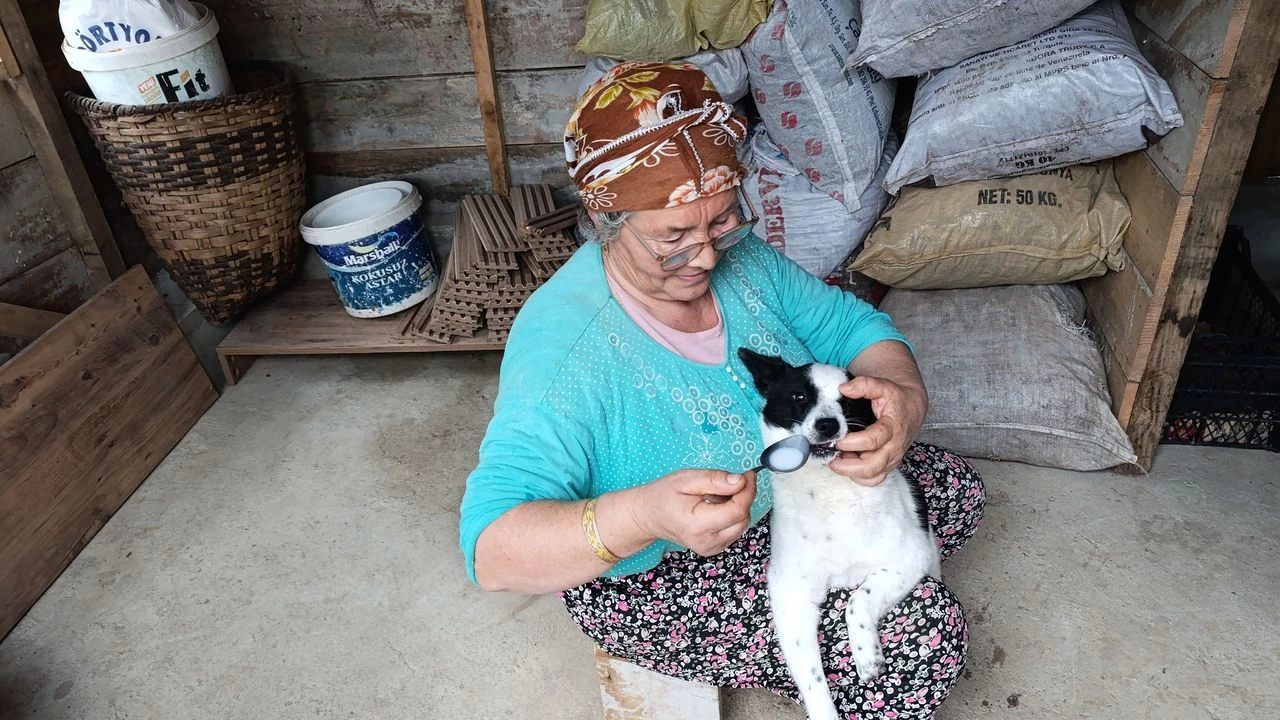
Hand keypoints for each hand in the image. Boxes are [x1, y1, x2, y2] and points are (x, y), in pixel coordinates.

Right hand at [631, 469, 755, 555]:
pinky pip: (734, 530)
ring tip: (717, 495)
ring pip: (741, 525)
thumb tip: (740, 481)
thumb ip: (714, 480)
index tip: (748, 474)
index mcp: (698, 525)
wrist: (648, 516)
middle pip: (743, 518)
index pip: (737, 511)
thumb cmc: (663, 495)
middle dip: (743, 497)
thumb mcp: (686, 479)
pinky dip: (732, 515)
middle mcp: (707, 542)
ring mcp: (712, 548)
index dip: (747, 491)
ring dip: (738, 506)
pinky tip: (716, 507)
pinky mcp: (715, 548)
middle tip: (730, 481)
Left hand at [828, 376, 926, 486]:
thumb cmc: (897, 398)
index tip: (837, 440)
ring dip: (851, 472)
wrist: (913, 408)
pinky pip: (874, 479)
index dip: (852, 443)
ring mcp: (892, 459)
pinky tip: (847, 464)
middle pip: (872, 467)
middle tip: (831, 457)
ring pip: (872, 476)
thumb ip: (864, 385)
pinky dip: (859, 477)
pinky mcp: (889, 465)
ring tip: (836, 460)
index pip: (873, 441)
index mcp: (893, 428)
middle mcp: (894, 447)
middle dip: (848, 466)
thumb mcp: (883, 385)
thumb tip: (844, 389)